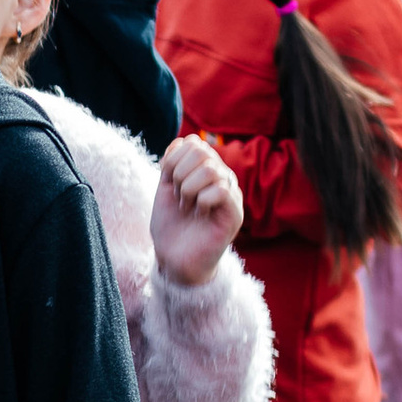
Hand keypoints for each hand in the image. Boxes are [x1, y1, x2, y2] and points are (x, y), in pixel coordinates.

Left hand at [151, 134, 243, 284]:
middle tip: (179, 197)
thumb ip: (173, 164)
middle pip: (202, 151)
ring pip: (211, 170)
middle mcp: (223, 178)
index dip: (173, 159)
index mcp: (207, 170)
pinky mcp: (235, 214)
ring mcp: (231, 195)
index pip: (193, 143)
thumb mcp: (166, 189)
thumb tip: (181, 141)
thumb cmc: (171, 227)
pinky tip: (199, 213)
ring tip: (186, 207)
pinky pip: (221, 190)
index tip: (167, 182)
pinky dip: (202, 200)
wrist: (175, 260)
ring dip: (188, 188)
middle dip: (179, 174)